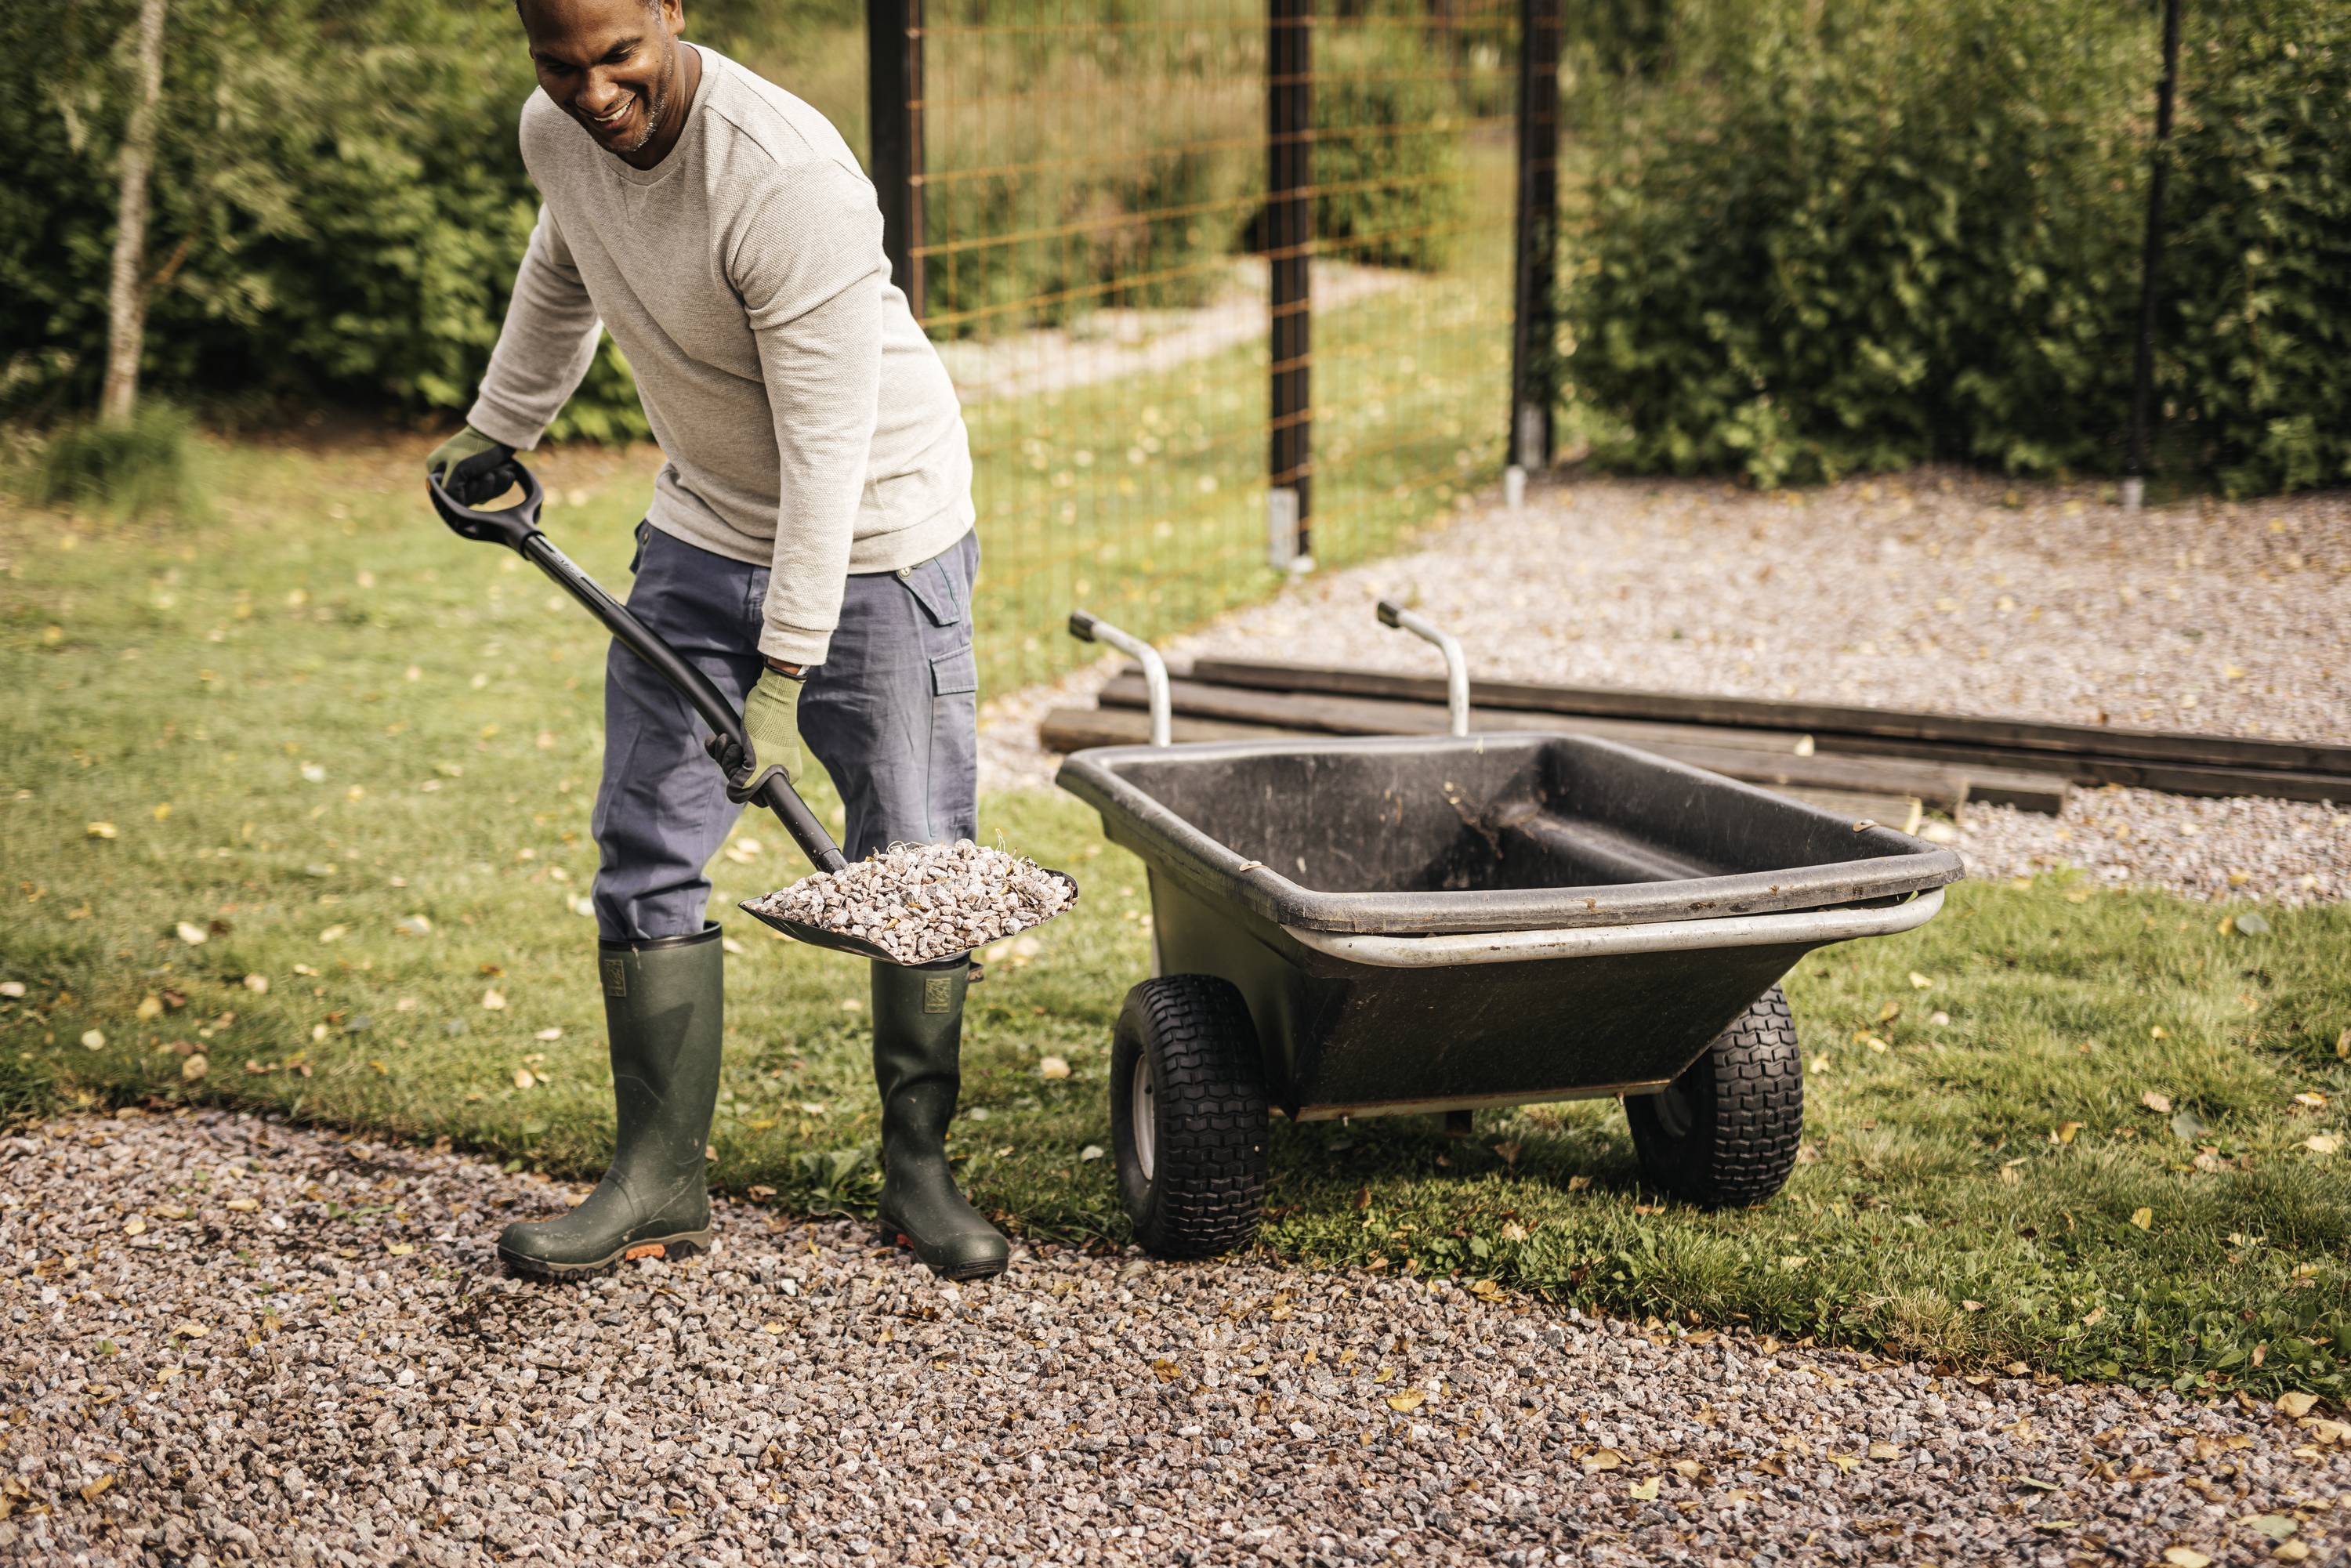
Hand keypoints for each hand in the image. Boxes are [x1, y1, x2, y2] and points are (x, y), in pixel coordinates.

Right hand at [424, 425, 516, 506]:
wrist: (501, 430)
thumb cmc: (477, 446)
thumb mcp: (459, 468)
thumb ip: (451, 490)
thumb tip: (454, 505)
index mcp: (436, 469)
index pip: (450, 497)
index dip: (467, 494)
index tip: (477, 480)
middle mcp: (448, 473)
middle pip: (467, 497)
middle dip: (484, 488)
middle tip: (491, 473)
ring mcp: (466, 474)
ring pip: (481, 494)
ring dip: (495, 485)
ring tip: (502, 470)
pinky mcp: (482, 473)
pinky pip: (491, 489)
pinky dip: (501, 483)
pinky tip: (507, 473)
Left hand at [708, 668, 805, 802]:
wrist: (770, 695)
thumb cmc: (767, 727)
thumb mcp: (756, 762)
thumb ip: (746, 785)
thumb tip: (735, 795)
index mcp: (785, 775)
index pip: (759, 797)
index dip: (743, 787)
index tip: (739, 771)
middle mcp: (776, 767)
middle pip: (744, 781)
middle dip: (730, 765)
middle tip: (731, 748)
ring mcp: (765, 754)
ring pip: (736, 766)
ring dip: (723, 753)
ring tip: (724, 738)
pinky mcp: (753, 741)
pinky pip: (733, 752)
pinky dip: (720, 747)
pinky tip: (713, 739)